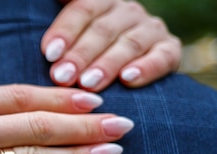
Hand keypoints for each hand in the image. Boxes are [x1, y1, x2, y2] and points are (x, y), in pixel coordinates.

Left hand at [42, 0, 181, 90]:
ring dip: (107, 64)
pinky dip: (147, 68)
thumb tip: (48, 14)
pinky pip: (162, 57)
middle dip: (81, 54)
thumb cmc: (83, 51)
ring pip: (129, 43)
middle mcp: (127, 12)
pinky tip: (128, 80)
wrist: (123, 62)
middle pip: (103, 29)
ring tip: (88, 83)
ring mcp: (150, 29)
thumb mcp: (70, 32)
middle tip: (62, 76)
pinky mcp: (169, 50)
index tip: (49, 54)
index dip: (66, 30)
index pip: (83, 9)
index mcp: (101, 3)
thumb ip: (63, 22)